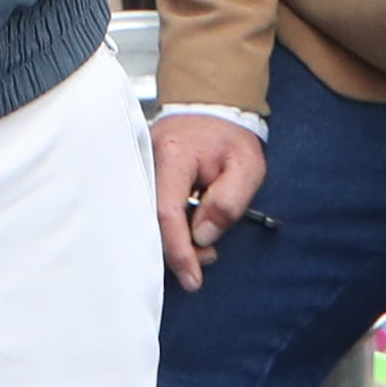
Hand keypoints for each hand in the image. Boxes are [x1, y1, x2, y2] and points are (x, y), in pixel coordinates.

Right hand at [148, 112, 265, 291]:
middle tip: (208, 256)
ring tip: (206, 239)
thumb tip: (202, 237)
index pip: (167, 212)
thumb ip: (227, 203)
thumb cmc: (230, 137)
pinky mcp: (140, 174)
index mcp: (172, 154)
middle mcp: (146, 159)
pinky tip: (190, 228)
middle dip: (178, 248)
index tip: (192, 279)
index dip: (179, 250)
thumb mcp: (246, 167)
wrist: (211, 108)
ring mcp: (139, 166)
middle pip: (152, 220)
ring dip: (176, 238)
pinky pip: (150, 209)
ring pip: (149, 218)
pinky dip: (170, 226)